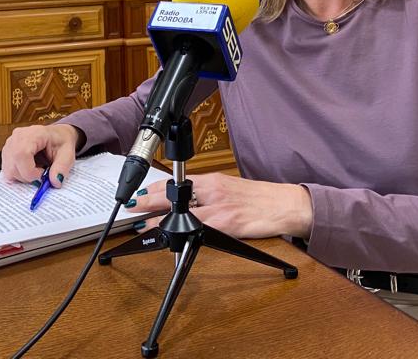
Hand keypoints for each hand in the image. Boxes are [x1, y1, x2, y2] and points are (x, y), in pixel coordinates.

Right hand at [0, 124, 81, 187]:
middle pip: (12, 166)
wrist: (57, 135)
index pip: (21, 154)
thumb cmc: (61, 141)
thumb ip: (62, 167)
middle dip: (28, 176)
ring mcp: (10, 144)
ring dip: (23, 176)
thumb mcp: (68, 153)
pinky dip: (18, 174)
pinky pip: (7, 170)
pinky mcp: (7, 152)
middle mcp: (17, 137)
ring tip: (35, 169)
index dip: (30, 171)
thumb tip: (55, 182)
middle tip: (41, 172)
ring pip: (8, 170)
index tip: (42, 174)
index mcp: (33, 134)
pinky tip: (29, 168)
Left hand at [127, 172, 312, 239]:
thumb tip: (186, 203)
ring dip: (161, 219)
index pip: (178, 182)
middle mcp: (214, 190)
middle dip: (150, 201)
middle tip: (132, 206)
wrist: (285, 205)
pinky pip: (200, 228)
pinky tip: (174, 236)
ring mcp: (220, 207)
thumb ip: (208, 195)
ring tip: (144, 225)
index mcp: (214, 180)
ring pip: (183, 212)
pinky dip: (184, 231)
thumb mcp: (230, 189)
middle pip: (175, 194)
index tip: (140, 193)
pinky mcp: (228, 223)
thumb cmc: (259, 198)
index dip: (155, 188)